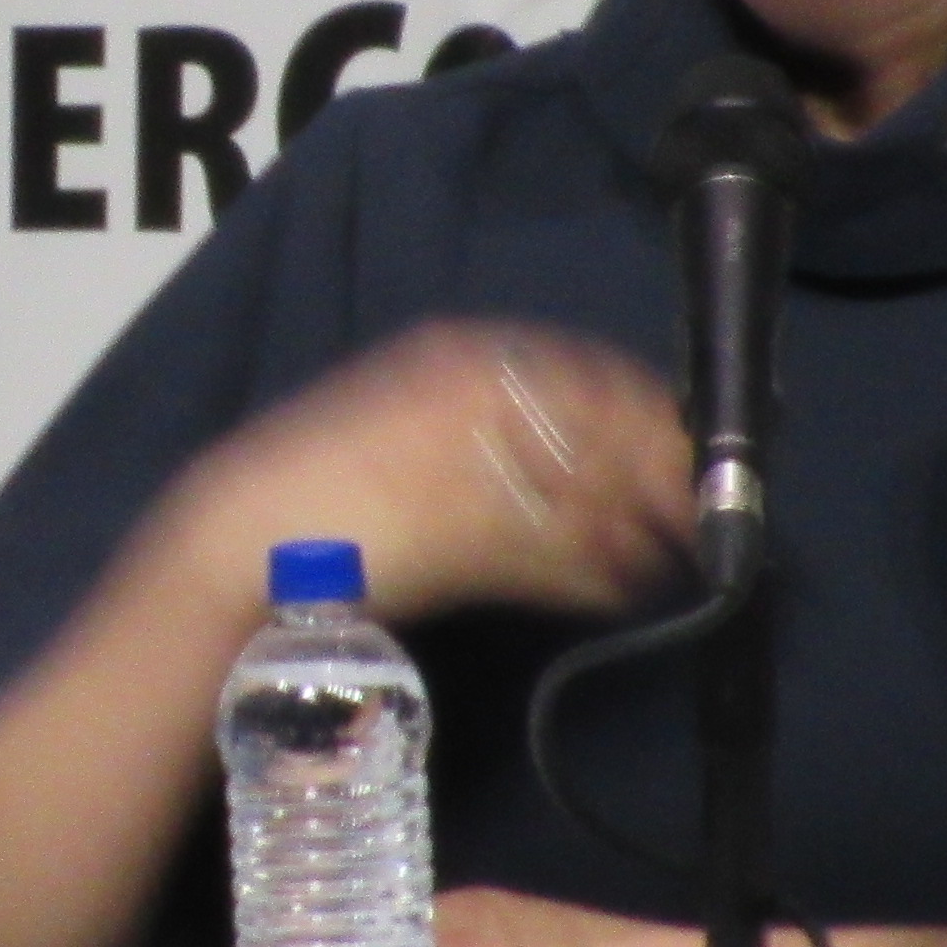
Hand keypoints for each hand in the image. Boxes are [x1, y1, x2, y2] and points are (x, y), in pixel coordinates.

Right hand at [166, 320, 691, 625]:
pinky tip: (624, 592)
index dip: (643, 405)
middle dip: (662, 466)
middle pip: (595, 425)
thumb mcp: (415, 437)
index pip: (579, 368)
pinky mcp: (449, 537)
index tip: (691, 438)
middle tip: (713, 506)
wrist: (233, 543)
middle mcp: (462, 397)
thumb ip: (497, 436)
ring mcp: (458, 464)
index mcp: (449, 354)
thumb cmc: (324, 489)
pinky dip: (595, 575)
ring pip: (582, 490)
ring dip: (643, 524)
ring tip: (687, 553)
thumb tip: (595, 461)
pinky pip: (548, 555)